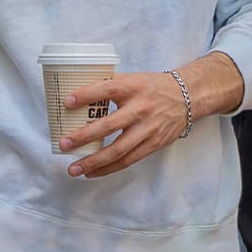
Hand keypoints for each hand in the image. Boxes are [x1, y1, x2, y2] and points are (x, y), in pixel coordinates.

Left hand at [60, 71, 189, 179]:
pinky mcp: (153, 144)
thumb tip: (81, 96)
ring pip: (118, 150)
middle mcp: (141, 108)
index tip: (66, 102)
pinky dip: (108, 169)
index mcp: (134, 86)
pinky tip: (92, 172)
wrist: (188, 97)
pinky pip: (128, 161)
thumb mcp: (135, 79)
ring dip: (93, 161)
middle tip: (64, 144)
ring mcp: (148, 129)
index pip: (107, 89)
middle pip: (109, 125)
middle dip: (84, 136)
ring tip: (73, 168)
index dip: (86, 95)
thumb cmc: (154, 87)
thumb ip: (113, 86)